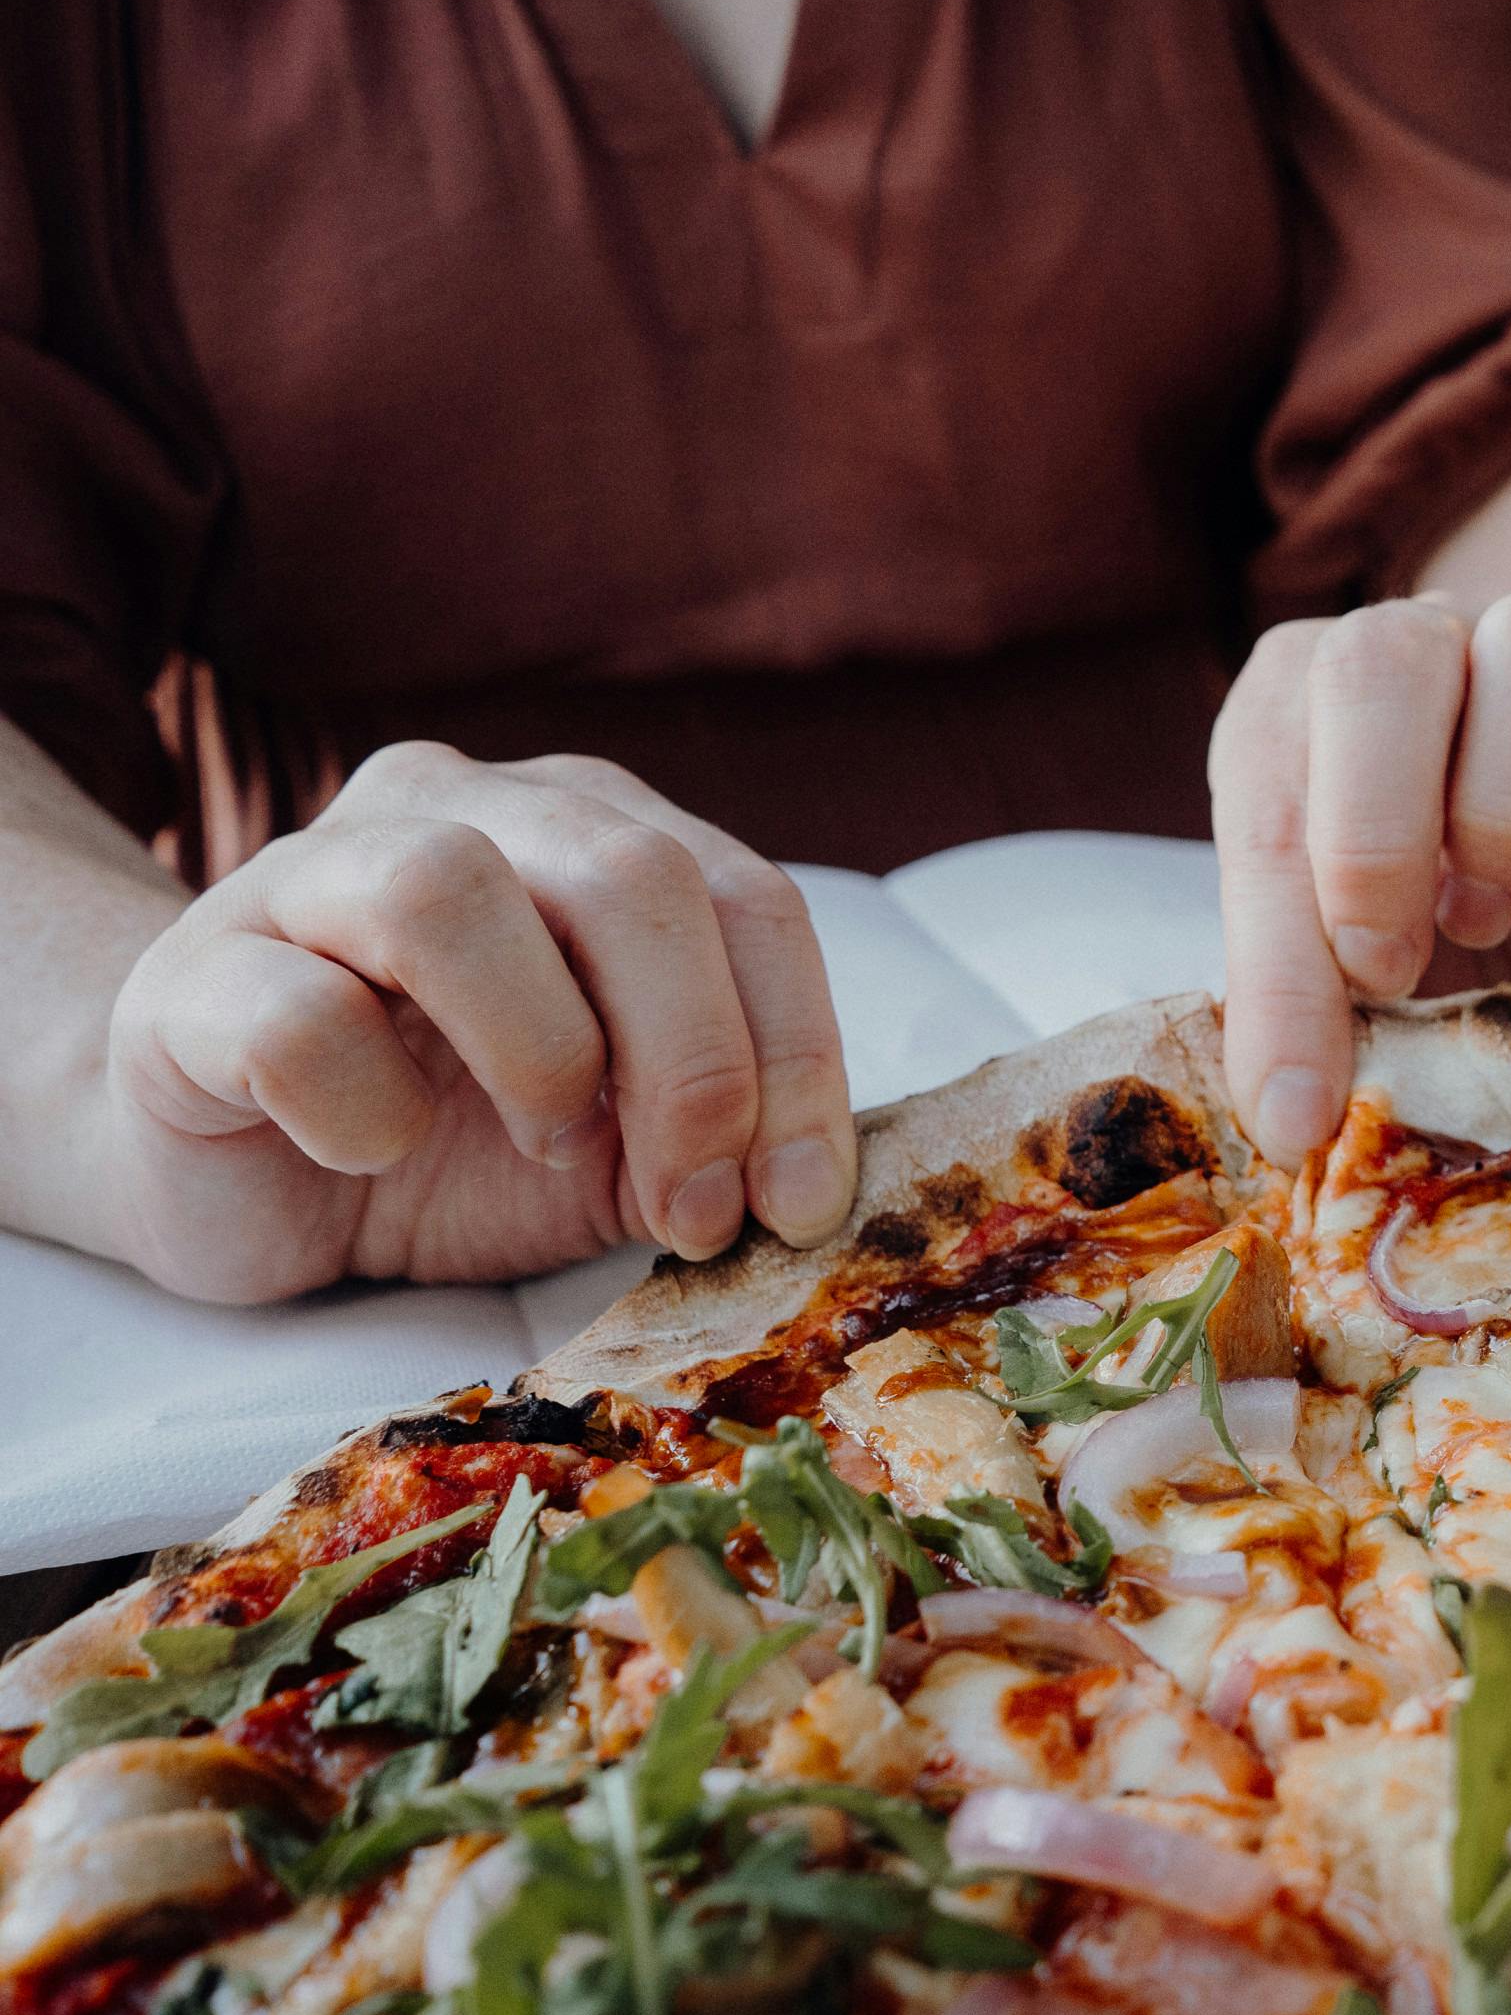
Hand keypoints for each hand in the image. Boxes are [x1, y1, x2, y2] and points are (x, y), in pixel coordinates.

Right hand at [96, 744, 854, 1301]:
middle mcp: (456, 811)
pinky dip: (361, 1108)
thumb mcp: (630, 1139)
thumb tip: (818, 1187)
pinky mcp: (188, 979)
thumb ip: (724, 1129)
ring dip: (539, 1052)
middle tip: (694, 1203)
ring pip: (446, 889)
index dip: (796, 1054)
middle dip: (695, 1060)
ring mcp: (305, 877)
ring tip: (545, 1145)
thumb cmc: (459, 1140)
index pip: (745, 897)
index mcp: (587, 829)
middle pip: (624, 873)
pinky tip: (372, 1152)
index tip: (802, 1202)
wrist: (247, 1181)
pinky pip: (293, 1015)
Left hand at [1214, 592, 1510, 1166]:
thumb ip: (1301, 1010)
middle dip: (1375, 837)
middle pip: (1388, 659)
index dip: (1274, 948)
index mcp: (1300, 695)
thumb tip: (1287, 1119)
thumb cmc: (1417, 934)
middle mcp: (1426, 647)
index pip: (1267, 785)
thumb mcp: (1340, 975)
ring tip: (1484, 925)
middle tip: (1385, 973)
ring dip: (1505, 812)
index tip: (1299, 1089)